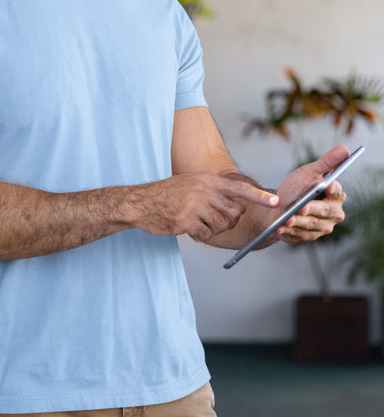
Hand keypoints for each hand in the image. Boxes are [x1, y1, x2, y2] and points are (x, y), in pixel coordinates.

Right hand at [131, 172, 278, 244]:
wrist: (140, 202)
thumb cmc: (167, 194)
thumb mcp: (191, 183)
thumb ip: (213, 191)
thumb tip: (237, 207)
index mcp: (207, 180)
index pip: (240, 188)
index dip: (259, 196)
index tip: (276, 202)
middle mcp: (204, 190)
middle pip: (234, 213)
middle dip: (229, 221)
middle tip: (213, 220)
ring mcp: (195, 205)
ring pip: (222, 226)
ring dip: (214, 230)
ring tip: (198, 223)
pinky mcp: (186, 221)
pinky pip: (206, 236)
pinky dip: (201, 236)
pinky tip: (189, 229)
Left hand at [275, 145, 347, 243]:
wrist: (279, 205)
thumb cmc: (298, 187)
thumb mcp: (309, 172)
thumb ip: (327, 162)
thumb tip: (345, 148)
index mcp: (336, 196)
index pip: (337, 192)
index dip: (333, 190)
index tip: (328, 185)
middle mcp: (333, 214)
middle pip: (324, 211)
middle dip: (312, 209)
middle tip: (302, 206)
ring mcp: (322, 228)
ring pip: (310, 224)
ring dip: (298, 222)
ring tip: (286, 218)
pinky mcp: (307, 237)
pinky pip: (298, 235)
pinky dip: (288, 231)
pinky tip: (279, 227)